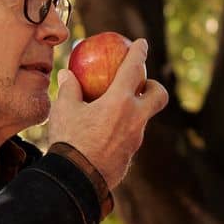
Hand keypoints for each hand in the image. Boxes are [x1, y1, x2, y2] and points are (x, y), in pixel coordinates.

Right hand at [49, 39, 167, 190]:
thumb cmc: (69, 141)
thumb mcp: (64, 110)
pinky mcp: (129, 157)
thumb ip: (69, 89)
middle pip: (159, 96)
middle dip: (155, 86)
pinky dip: (123, 131)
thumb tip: (67, 73)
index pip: (135, 69)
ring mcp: (135, 140)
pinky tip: (105, 134)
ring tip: (114, 111)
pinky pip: (130, 139)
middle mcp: (135, 119)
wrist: (77, 181)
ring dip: (135, 111)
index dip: (139, 52)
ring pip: (143, 119)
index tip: (142, 43)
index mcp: (120, 102)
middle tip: (142, 85)